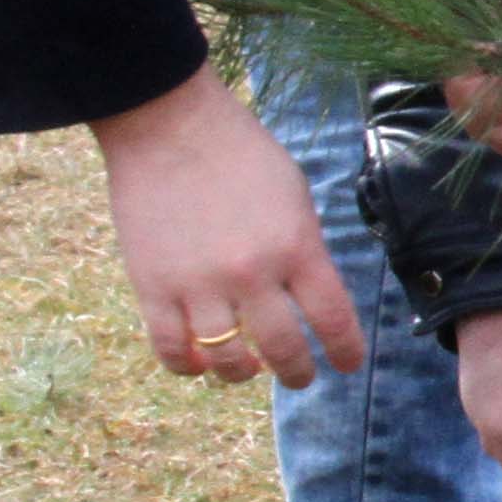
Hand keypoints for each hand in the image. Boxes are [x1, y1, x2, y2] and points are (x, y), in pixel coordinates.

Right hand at [92, 67, 363, 386]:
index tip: (347, 364)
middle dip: (297, 373)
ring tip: (248, 368)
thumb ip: (304, 247)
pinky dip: (187, 366)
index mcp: (297, 247)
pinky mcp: (153, 287)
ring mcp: (201, 285)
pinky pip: (172, 350)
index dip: (346, 351)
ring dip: (242, 374)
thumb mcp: (294, 194)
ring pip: (228, 362)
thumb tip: (308, 295)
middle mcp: (252, 274)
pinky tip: (198, 361)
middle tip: (299, 376)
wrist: (169, 125)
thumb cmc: (239, 153)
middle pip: (284, 350)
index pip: (334, 320)